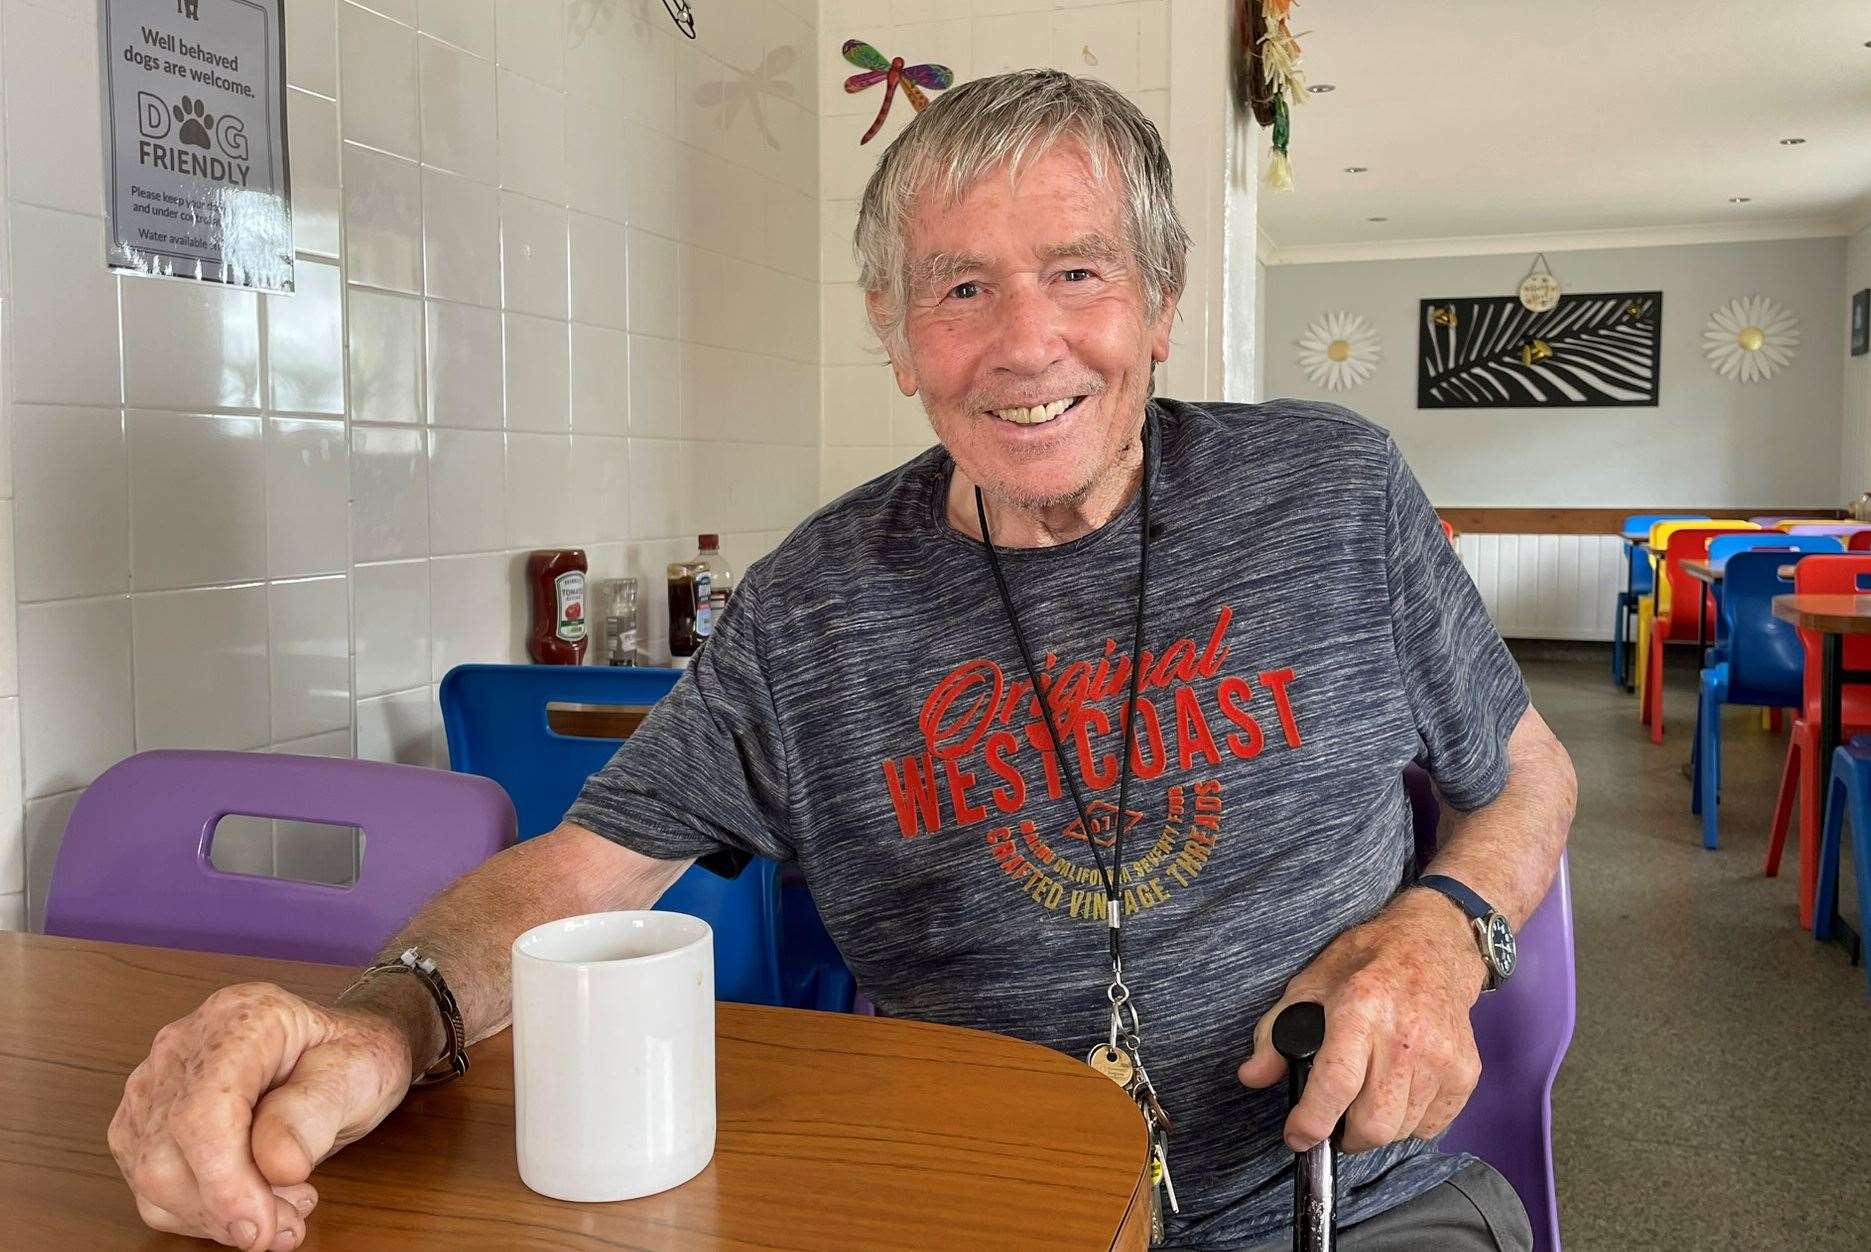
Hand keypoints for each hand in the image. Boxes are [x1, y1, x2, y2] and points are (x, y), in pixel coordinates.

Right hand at [108, 982, 418, 1249]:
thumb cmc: (352, 1057)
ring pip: (152, 1177)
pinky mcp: (144, 1122)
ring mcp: (156, 1084)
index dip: (225, 1182)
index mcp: (240, 1019)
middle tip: (289, 1223)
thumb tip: (276, 1163)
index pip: (202, 1112)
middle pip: (167, 1153)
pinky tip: (251, 1204)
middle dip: (227, 1207)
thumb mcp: (359, 1073)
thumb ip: (316, 1111)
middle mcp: (183, 1046)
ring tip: (282, 1210)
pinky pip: (151, 1188)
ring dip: (216, 1216)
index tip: (260, 1228)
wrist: (340, 1054)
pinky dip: (200, 1213)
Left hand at [1236, 890, 1486, 1153]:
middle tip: (1334, 1122)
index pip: (1336, 1084)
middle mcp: (1405, 1037)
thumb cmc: (1364, 964)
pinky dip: (1409, 1123)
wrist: (1431, 946)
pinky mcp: (1466, 1071)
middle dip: (1345, 1136)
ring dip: (1376, 1128)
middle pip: (1374, 1123)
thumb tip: (1252, 1076)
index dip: (1311, 1122)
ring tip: (1365, 1100)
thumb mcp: (1309, 985)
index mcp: (1360, 1009)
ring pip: (1401, 1130)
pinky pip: (1431, 1126)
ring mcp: (1442, 1057)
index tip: (1297, 1136)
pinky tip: (1397, 1094)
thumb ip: (1276, 1032)